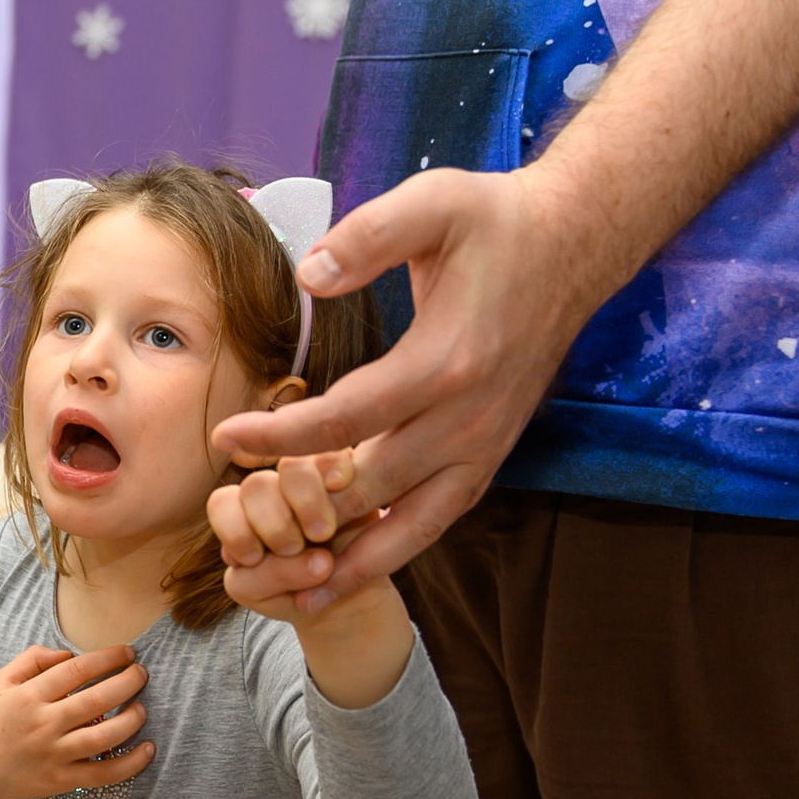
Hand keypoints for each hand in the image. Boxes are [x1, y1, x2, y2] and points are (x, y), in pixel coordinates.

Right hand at [0, 644, 151, 798]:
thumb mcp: (3, 681)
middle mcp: (43, 724)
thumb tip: (69, 653)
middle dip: (127, 683)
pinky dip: (130, 764)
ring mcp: (54, 754)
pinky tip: (148, 749)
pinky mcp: (63, 780)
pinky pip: (104, 774)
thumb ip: (33, 659)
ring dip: (131, 720)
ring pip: (103, 738)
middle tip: (142, 674)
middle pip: (96, 700)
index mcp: (29, 696)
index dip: (108, 658)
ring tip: (142, 708)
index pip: (77, 670)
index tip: (128, 653)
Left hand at [208, 448, 388, 624]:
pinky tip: (339, 487)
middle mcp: (272, 492)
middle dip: (273, 524)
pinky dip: (334, 468)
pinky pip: (335, 455)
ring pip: (293, 467)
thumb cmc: (296, 595)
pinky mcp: (347, 473)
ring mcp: (309, 480)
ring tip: (323, 534)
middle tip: (293, 549)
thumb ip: (267, 576)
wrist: (346, 601)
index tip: (253, 559)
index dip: (234, 530)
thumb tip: (311, 557)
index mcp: (242, 516)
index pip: (222, 503)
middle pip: (256, 486)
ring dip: (305, 500)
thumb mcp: (266, 595)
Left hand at [211, 165, 592, 612]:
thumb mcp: (434, 203)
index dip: (280, 436)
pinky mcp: (491, 457)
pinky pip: (439, 519)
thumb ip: (368, 236)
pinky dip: (395, 550)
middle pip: (370, 487)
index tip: (225, 438)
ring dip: (354, 562)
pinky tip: (350, 570)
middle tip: (237, 529)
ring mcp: (485, 447)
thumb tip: (307, 274)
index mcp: (445, 364)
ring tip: (296, 595)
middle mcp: (468, 420)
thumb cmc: (494, 222)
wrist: (574, 243)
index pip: (346, 419)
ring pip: (413, 526)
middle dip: (300, 510)